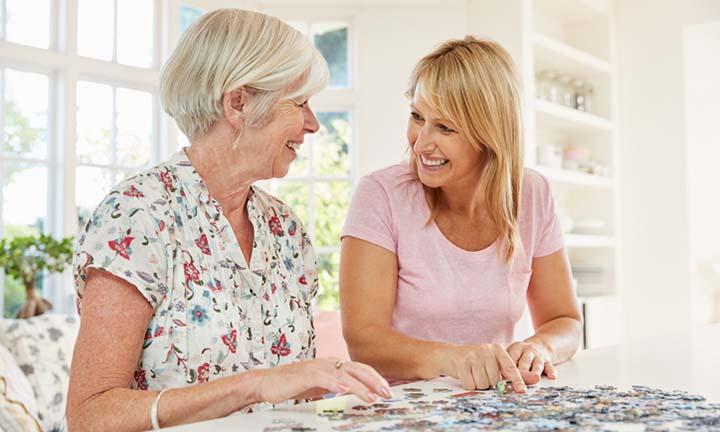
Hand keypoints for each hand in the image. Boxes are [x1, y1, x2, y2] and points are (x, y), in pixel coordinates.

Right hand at [253, 358, 391, 403]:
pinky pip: (323, 378)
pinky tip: (344, 390)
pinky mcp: (305, 374)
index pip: (359, 369)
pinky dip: (335, 383)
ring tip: (371, 397)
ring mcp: (317, 367)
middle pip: (357, 369)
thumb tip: (351, 390)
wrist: (267, 382)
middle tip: (387, 393)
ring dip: (359, 386)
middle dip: (374, 381)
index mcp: (333, 365)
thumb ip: (335, 385)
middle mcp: (328, 363)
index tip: (386, 391)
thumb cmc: (293, 384)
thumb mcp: (319, 386)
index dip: (374, 378)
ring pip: (343, 374)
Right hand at [443, 344, 526, 392]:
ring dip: (477, 384)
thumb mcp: (494, 362)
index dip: (517, 380)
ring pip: (483, 384)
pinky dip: (468, 384)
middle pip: (495, 380)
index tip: (522, 391)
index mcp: (497, 349)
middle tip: (480, 373)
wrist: (448, 355)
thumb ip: (514, 372)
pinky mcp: (461, 363)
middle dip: (488, 382)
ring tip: (472, 373)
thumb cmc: (475, 360)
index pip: (510, 367)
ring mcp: (473, 356)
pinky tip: (465, 374)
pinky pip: (470, 384)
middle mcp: (486, 350)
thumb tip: (535, 379)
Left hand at [506, 340, 555, 384]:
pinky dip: (551, 371)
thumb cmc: (520, 354)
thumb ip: (505, 364)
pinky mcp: (548, 361)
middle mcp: (528, 350)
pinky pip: (550, 366)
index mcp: (516, 348)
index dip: (508, 370)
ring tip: (534, 380)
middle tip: (518, 385)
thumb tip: (498, 381)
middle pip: (524, 363)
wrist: (538, 345)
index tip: (505, 381)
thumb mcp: (511, 353)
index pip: (512, 359)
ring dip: (535, 373)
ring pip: (537, 365)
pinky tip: (552, 377)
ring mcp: (539, 356)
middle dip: (522, 374)